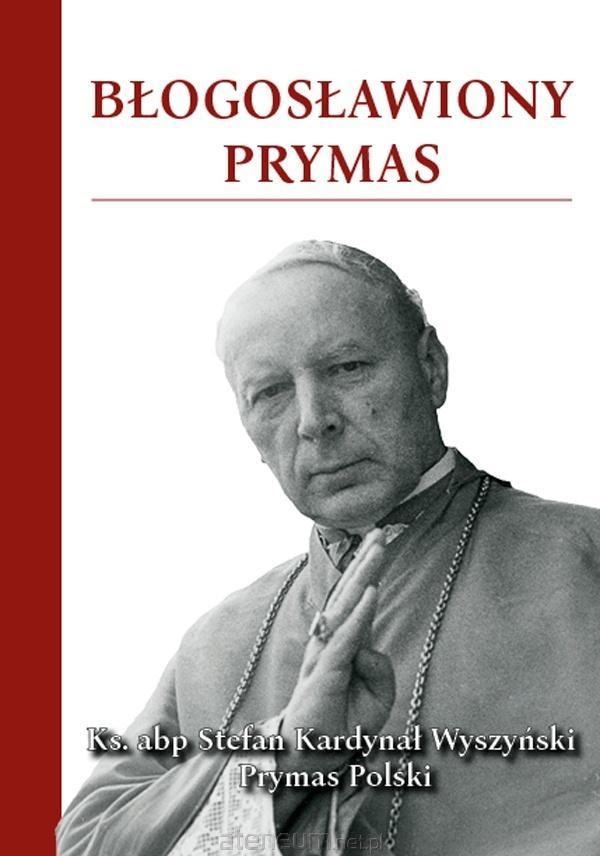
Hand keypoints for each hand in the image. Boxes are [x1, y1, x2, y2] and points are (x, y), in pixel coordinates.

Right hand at [278, 529, 395, 778]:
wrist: (313, 758)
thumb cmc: (343, 725)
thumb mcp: (377, 698)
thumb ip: (380, 668)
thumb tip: (371, 646)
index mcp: (345, 644)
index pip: (359, 601)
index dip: (369, 572)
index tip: (380, 543)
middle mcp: (332, 642)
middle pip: (351, 594)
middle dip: (366, 562)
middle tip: (380, 532)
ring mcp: (326, 655)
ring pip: (346, 608)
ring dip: (363, 576)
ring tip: (376, 550)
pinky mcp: (325, 674)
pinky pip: (345, 640)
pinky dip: (358, 616)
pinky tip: (370, 593)